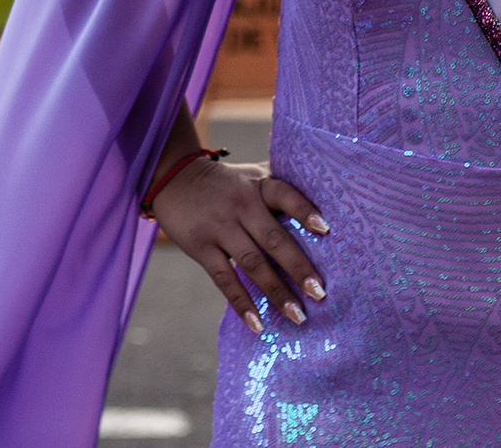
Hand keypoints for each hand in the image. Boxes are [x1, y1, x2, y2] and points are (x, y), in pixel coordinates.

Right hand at [149, 158, 328, 333]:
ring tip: (298, 316)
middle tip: (320, 294)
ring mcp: (219, 227)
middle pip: (273, 239)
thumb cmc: (226, 182)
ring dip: (276, 292)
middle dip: (298, 267)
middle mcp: (241, 206)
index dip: (304, 210)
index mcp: (258, 186)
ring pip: (252, 264)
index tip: (326, 230)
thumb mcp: (252, 175)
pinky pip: (224, 278)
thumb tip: (327, 195)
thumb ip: (281, 185)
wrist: (173, 177)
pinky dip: (241, 302)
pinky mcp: (200, 247)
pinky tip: (257, 325)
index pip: (285, 195)